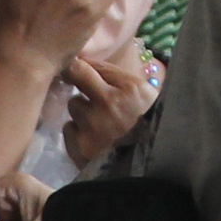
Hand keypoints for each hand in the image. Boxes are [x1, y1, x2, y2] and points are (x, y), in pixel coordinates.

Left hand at [60, 48, 157, 166]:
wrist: (151, 161)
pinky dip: (78, 133)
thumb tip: (79, 60)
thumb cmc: (147, 120)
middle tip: (96, 102)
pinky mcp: (80, 148)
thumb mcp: (140, 91)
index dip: (76, 69)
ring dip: (83, 113)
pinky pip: (68, 129)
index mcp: (127, 89)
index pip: (82, 68)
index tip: (76, 71)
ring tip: (101, 125)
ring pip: (73, 108)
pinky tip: (94, 140)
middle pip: (76, 85)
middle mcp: (108, 106)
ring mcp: (92, 129)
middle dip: (85, 92)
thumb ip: (111, 73)